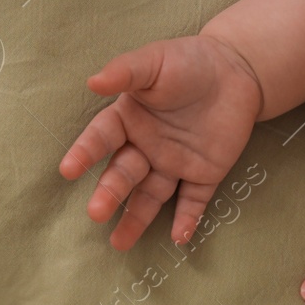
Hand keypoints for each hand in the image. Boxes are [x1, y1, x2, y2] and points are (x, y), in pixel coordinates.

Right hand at [59, 31, 263, 249]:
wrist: (237, 69)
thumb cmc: (188, 61)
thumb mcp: (154, 61)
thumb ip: (126, 71)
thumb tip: (93, 81)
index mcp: (129, 119)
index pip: (102, 138)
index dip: (85, 153)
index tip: (68, 170)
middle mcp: (146, 146)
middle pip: (124, 173)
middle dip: (109, 193)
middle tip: (95, 213)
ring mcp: (174, 163)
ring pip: (151, 195)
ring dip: (136, 218)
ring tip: (120, 244)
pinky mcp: (204, 174)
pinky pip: (193, 200)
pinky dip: (186, 218)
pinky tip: (179, 236)